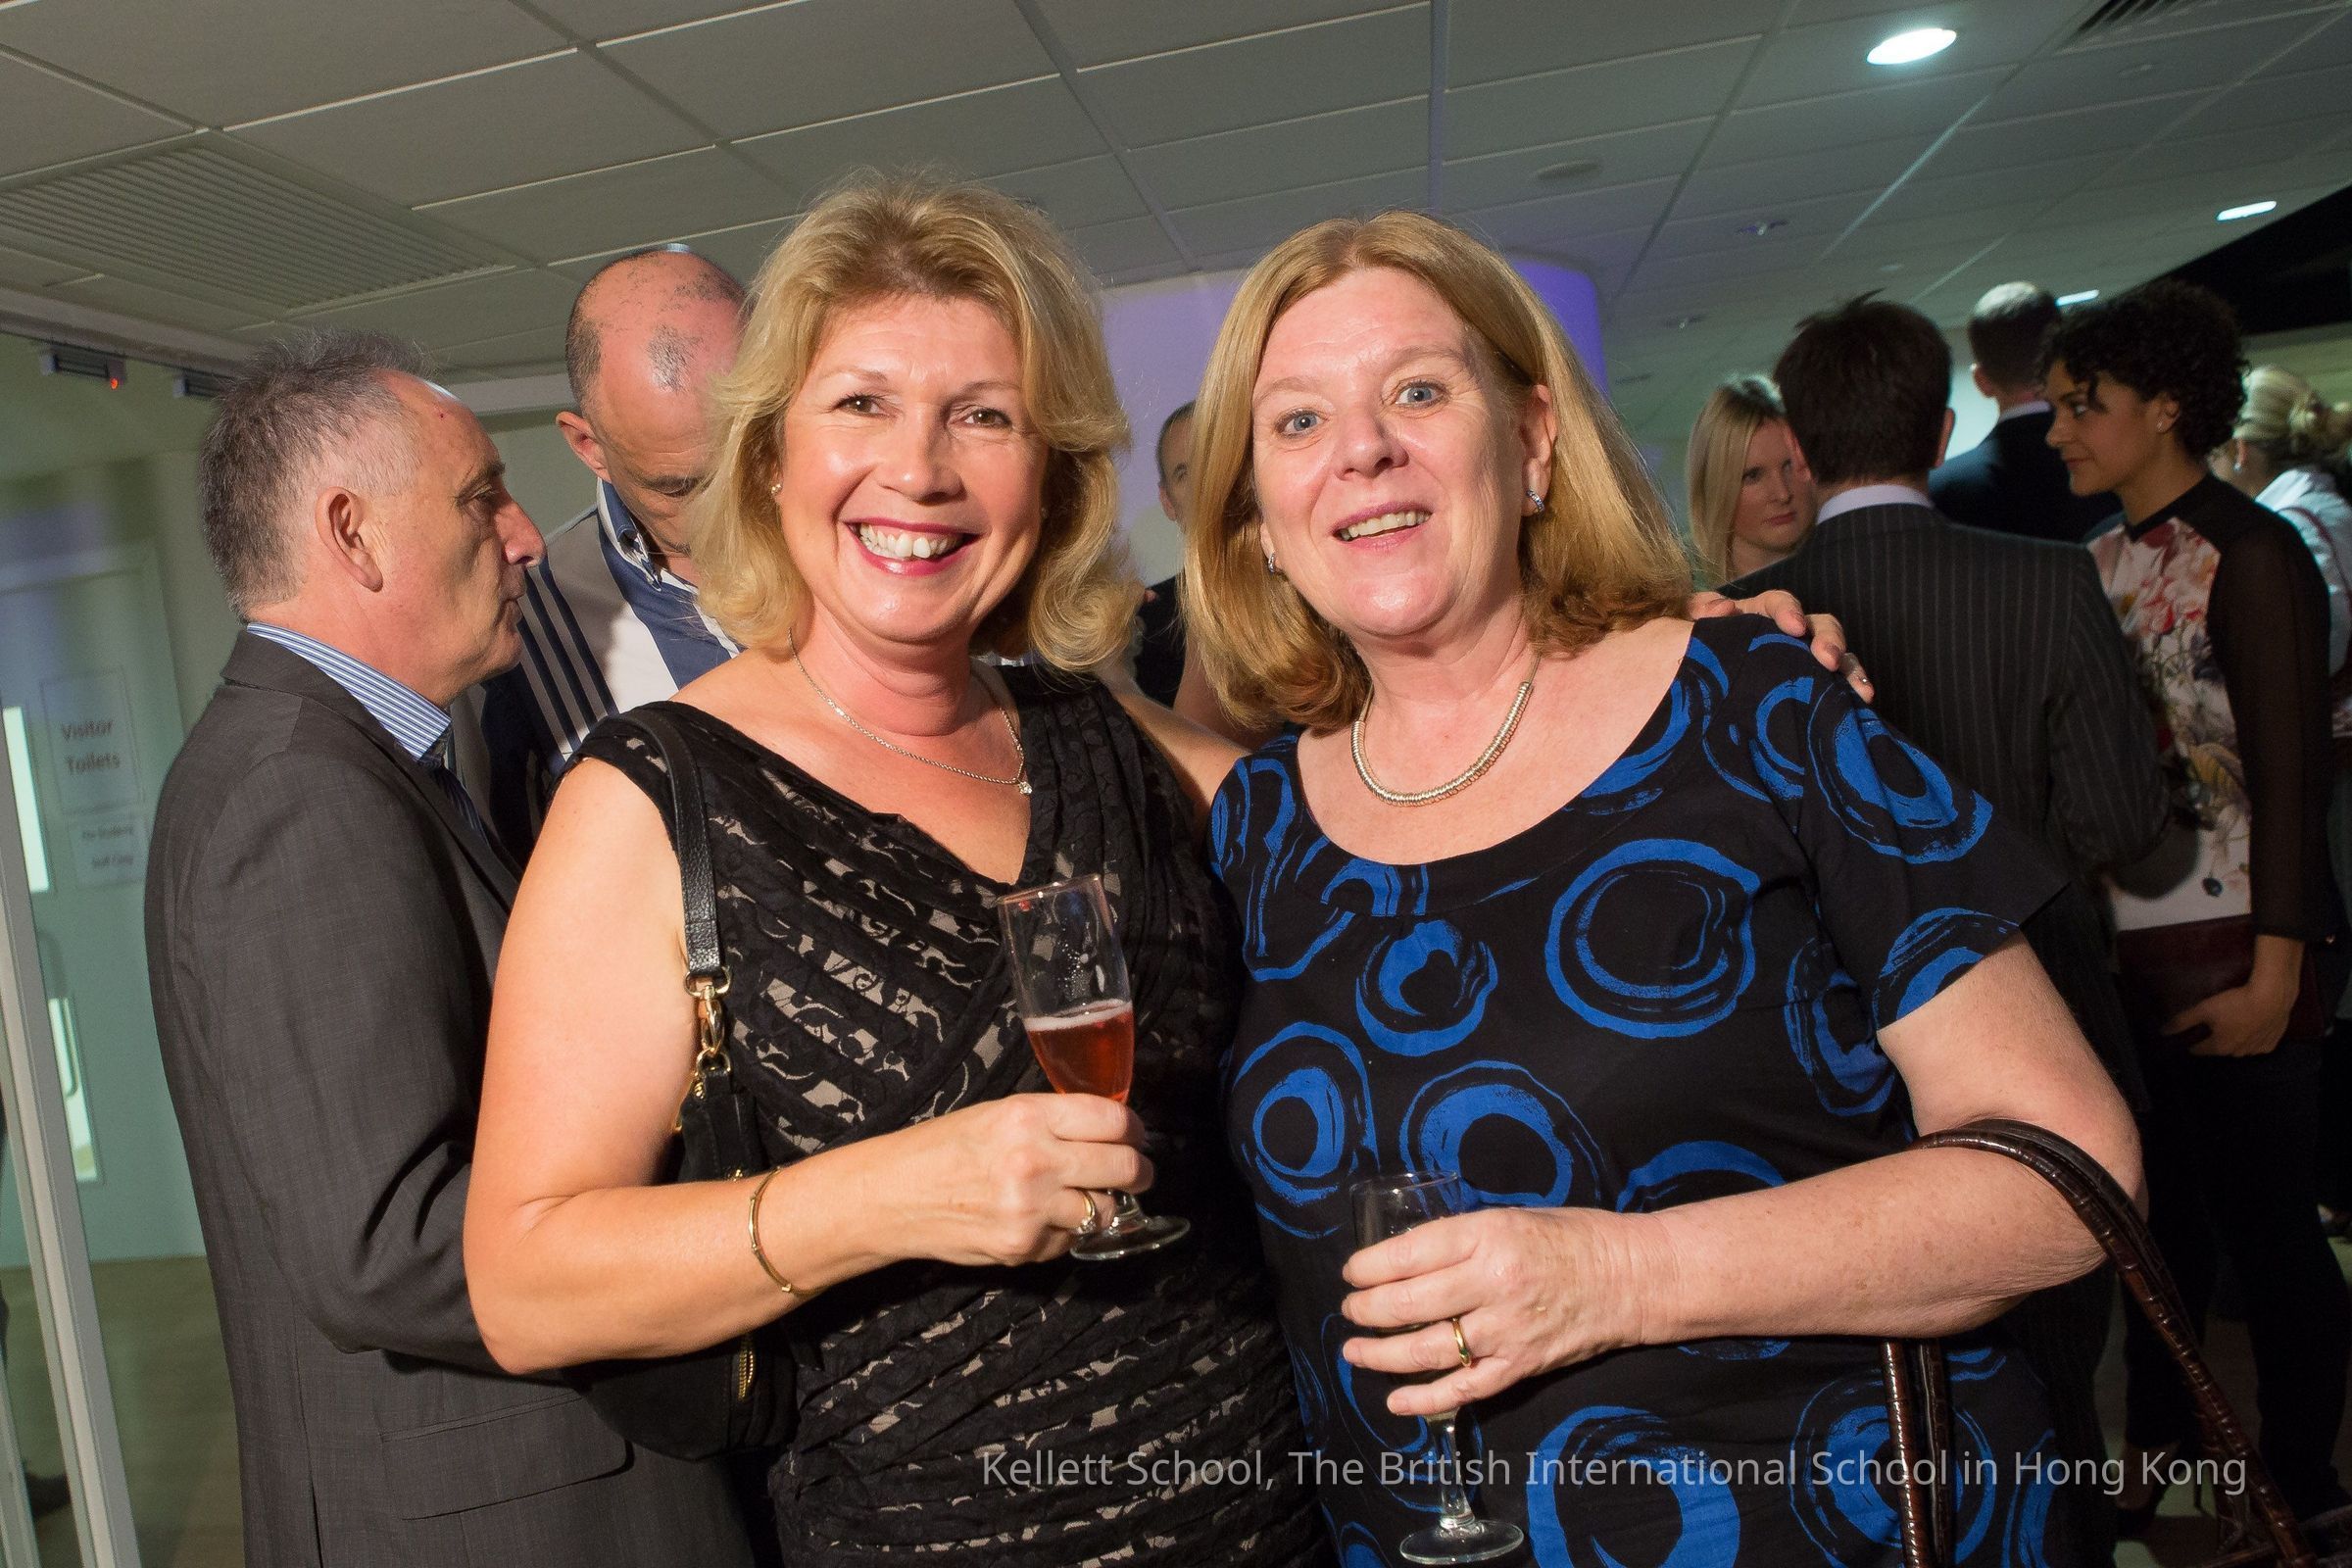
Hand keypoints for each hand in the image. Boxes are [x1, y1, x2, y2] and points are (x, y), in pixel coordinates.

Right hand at [887, 1093, 1151, 1267]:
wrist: (893, 1195)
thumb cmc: (943, 1149)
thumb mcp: (998, 1113)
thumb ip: (1053, 1120)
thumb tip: (1110, 1131)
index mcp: (1028, 1116)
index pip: (1113, 1120)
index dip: (1134, 1129)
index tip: (1136, 1136)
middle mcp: (1035, 1160)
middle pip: (1124, 1167)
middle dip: (1139, 1171)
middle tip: (1139, 1173)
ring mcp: (1031, 1208)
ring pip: (1105, 1210)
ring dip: (1100, 1206)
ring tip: (1076, 1197)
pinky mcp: (1023, 1246)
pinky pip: (1070, 1240)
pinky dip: (1064, 1232)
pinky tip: (1037, 1219)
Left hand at [1337, 1207, 1660, 1416]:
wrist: (1631, 1277)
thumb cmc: (1571, 1238)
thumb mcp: (1510, 1218)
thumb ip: (1461, 1239)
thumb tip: (1406, 1257)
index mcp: (1488, 1236)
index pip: (1409, 1254)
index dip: (1369, 1267)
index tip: (1351, 1273)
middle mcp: (1492, 1283)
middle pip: (1408, 1304)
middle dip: (1366, 1310)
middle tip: (1349, 1310)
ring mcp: (1505, 1330)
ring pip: (1425, 1350)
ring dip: (1380, 1354)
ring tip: (1354, 1351)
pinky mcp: (1520, 1366)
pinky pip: (1463, 1389)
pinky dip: (1424, 1400)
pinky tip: (1395, 1401)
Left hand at [1687, 590, 1871, 701]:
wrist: (1683, 681)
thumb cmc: (1688, 645)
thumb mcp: (1684, 625)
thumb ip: (1697, 612)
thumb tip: (1722, 609)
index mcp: (1757, 614)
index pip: (1779, 603)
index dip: (1788, 611)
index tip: (1793, 627)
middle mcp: (1786, 634)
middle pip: (1818, 625)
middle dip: (1828, 640)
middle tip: (1829, 660)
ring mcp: (1800, 660)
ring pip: (1835, 656)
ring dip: (1849, 669)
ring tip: (1861, 690)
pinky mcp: (1807, 687)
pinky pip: (1835, 686)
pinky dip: (1850, 691)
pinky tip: (1862, 704)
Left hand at [2168, 978, 2293, 1056]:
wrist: (2272, 996)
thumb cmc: (2236, 1003)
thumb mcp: (2204, 1009)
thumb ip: (2182, 1021)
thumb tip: (2163, 1033)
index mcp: (2220, 1047)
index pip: (2200, 1049)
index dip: (2192, 1043)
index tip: (2189, 1039)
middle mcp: (2238, 1053)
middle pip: (2220, 1048)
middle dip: (2214, 1040)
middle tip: (2213, 1027)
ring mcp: (2257, 1049)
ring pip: (2241, 1047)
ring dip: (2235, 1040)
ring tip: (2233, 1025)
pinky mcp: (2272, 1043)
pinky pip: (2258, 1044)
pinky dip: (2253, 1038)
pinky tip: (2252, 1027)